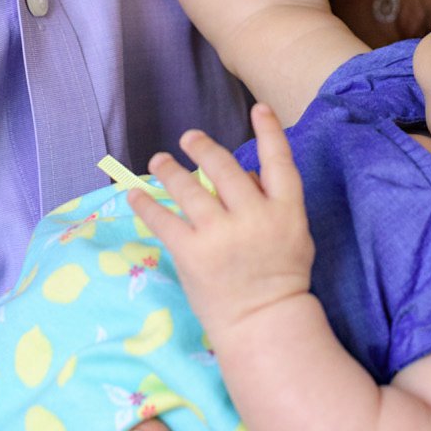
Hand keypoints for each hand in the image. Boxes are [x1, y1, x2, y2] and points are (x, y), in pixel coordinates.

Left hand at [139, 106, 315, 340]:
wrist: (264, 323)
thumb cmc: (281, 277)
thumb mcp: (295, 234)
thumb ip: (273, 201)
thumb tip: (248, 172)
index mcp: (286, 211)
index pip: (280, 161)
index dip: (270, 131)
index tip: (258, 108)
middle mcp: (254, 217)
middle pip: (225, 168)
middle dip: (202, 147)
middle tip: (188, 137)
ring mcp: (221, 235)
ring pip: (190, 188)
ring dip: (169, 170)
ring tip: (158, 160)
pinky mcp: (193, 254)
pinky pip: (165, 220)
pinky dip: (147, 204)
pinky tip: (135, 194)